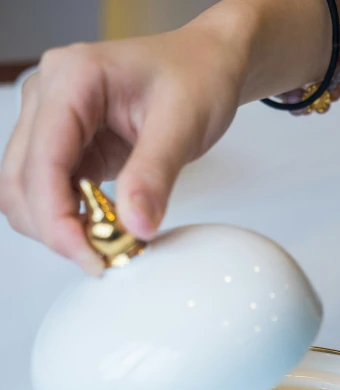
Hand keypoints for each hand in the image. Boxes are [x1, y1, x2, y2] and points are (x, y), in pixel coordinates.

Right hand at [0, 10, 252, 273]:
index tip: (90, 255)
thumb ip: (154, 176)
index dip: (56, 218)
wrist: (205, 66)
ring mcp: (50, 122)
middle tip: (103, 259)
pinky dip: (68, 220)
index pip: (43, 161)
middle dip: (56, 229)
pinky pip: (48, 193)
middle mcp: (48, 96)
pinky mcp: (64, 147)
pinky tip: (101, 230)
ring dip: (56, 228)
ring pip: (24, 192)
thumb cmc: (196, 77)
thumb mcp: (183, 124)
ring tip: (105, 244)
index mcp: (73, 78)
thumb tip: (134, 227)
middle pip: (20, 182)